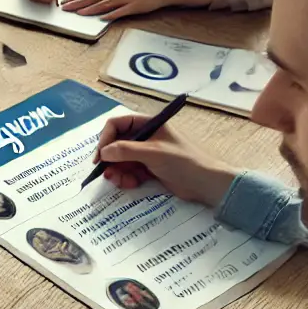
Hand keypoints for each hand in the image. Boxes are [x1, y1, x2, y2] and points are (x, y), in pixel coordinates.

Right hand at [94, 113, 236, 204]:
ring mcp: (146, 153)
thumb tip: (103, 153)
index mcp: (148, 124)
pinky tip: (130, 184)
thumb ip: (126, 150)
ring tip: (119, 182)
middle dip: (109, 159)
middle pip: (116, 143)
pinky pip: (128, 171)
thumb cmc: (183, 161)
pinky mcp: (148, 169)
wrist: (206, 184)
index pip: (117, 124)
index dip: (106, 138)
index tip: (101, 156)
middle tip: (106, 173)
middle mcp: (145, 136)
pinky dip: (125, 178)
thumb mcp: (153, 153)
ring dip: (116, 171)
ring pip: (120, 160)